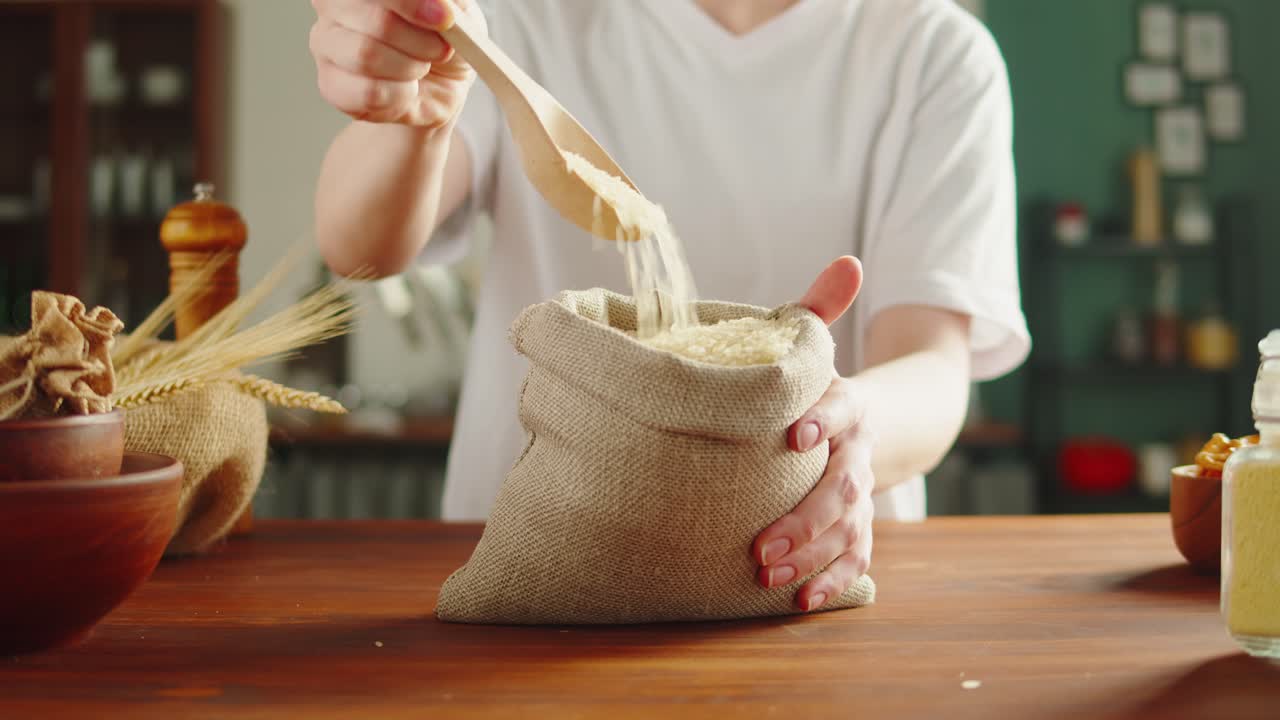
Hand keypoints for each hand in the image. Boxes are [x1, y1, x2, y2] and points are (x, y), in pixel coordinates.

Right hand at [310, 0, 484, 125]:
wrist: (440, 86)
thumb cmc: (440, 38)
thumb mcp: (457, 12)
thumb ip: (447, 2)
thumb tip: (440, 5)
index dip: (411, 3)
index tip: (445, 18)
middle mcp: (333, 4)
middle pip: (377, 21)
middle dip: (420, 41)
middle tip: (440, 50)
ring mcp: (325, 43)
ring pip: (367, 55)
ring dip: (410, 68)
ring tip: (420, 68)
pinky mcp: (330, 84)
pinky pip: (367, 92)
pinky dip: (400, 96)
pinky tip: (404, 89)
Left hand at [751, 256, 875, 611]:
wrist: (880, 421)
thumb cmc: (821, 385)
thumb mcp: (820, 347)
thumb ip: (820, 309)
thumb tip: (849, 260)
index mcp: (844, 403)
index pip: (838, 408)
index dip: (822, 420)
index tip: (795, 435)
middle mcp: (857, 451)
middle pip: (841, 486)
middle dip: (806, 517)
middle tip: (762, 546)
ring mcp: (861, 491)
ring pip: (849, 528)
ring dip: (813, 555)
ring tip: (769, 575)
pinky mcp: (861, 524)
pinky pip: (855, 556)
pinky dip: (833, 579)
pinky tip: (801, 601)